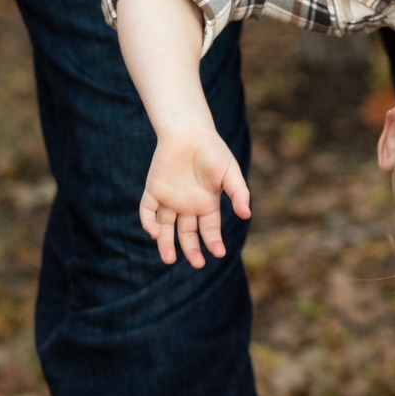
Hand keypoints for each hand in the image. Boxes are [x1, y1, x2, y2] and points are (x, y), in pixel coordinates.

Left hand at [139, 126, 251, 266]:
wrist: (189, 131)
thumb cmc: (213, 151)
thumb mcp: (230, 173)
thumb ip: (238, 193)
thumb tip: (246, 214)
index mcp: (207, 204)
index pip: (209, 230)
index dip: (214, 242)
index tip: (219, 252)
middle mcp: (187, 206)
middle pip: (188, 234)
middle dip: (192, 250)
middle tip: (197, 263)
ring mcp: (169, 199)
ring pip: (165, 228)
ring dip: (166, 244)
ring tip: (169, 260)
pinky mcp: (153, 190)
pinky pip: (148, 211)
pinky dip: (149, 223)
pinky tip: (153, 232)